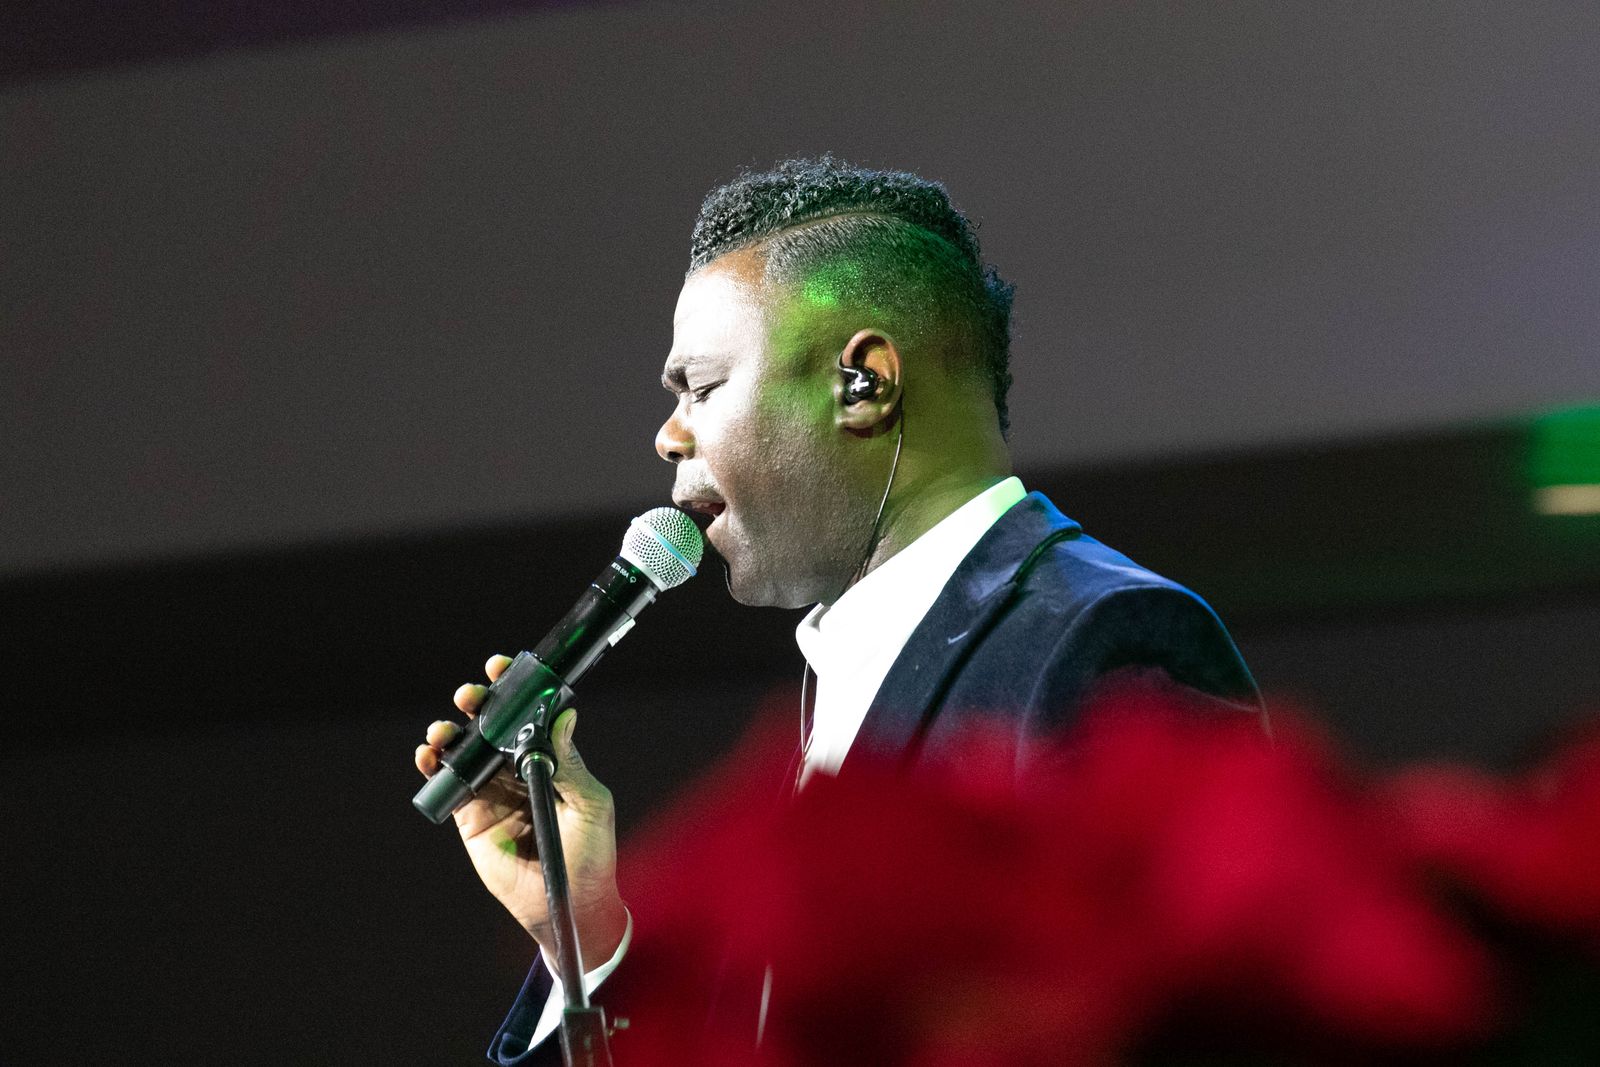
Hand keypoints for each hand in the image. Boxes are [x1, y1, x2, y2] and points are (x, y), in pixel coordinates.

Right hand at [414, 654, 627, 969]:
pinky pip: (450, 787)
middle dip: (478, 705)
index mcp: (549, 759)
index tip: (502, 669)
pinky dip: (435, 767)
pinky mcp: (472, 818)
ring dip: (450, 733)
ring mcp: (493, 792)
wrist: (570, 903)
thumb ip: (569, 762)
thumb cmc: (591, 853)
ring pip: (466, 752)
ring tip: (444, 729)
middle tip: (471, 696)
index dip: (513, 692)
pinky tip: (428, 755)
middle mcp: (517, 770)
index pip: (528, 717)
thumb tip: (563, 714)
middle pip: (491, 728)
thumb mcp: (590, 802)